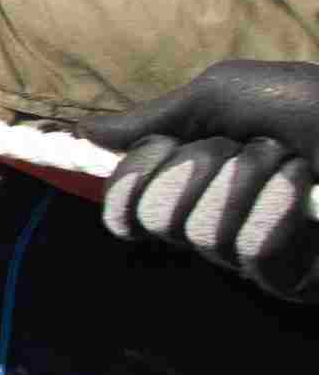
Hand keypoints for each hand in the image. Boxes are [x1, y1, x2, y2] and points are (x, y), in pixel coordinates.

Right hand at [89, 62, 318, 301]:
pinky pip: (248, 256)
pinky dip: (279, 213)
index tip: (158, 153)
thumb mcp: (226, 94)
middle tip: (254, 147)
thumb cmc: (317, 106)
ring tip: (299, 166)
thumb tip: (79, 135)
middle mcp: (217, 219)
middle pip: (156, 214)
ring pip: (201, 233)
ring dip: (253, 182)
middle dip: (203, 166)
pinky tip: (311, 201)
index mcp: (197, 178)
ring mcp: (254, 255)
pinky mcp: (291, 280)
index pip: (127, 197)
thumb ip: (154, 119)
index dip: (130, 178)